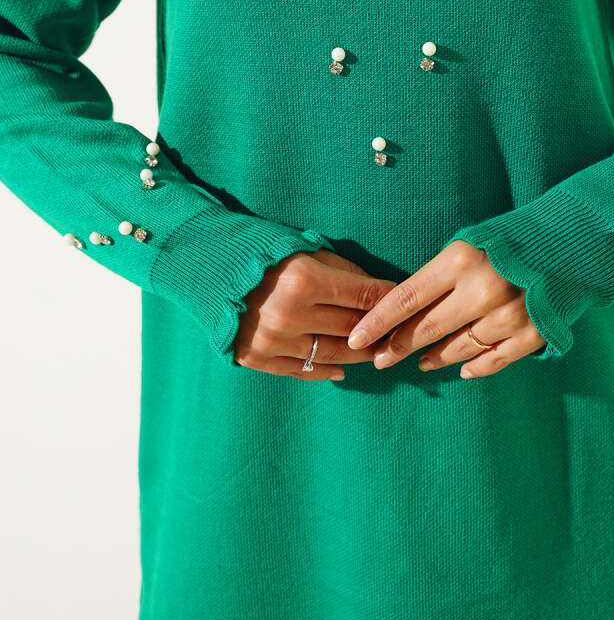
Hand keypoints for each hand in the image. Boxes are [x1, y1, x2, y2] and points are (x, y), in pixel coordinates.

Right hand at [234, 248, 396, 379]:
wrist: (202, 265)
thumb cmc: (258, 248)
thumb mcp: (303, 247)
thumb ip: (342, 270)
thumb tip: (376, 289)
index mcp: (304, 281)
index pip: (364, 296)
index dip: (390, 299)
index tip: (405, 301)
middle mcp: (290, 316)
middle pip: (353, 329)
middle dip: (381, 330)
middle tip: (400, 332)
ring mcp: (273, 341)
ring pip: (333, 355)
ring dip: (360, 354)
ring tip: (378, 353)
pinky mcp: (256, 358)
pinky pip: (302, 370)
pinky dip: (326, 371)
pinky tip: (342, 370)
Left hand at [346, 240, 546, 378]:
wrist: (571, 239)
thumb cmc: (510, 238)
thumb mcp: (467, 245)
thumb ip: (438, 277)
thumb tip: (403, 312)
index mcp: (460, 260)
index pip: (406, 297)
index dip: (378, 322)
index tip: (357, 338)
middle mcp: (483, 290)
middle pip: (428, 328)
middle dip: (399, 346)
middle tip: (381, 359)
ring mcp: (509, 315)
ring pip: (458, 348)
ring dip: (435, 358)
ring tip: (422, 361)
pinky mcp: (533, 333)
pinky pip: (493, 361)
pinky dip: (475, 367)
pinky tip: (462, 369)